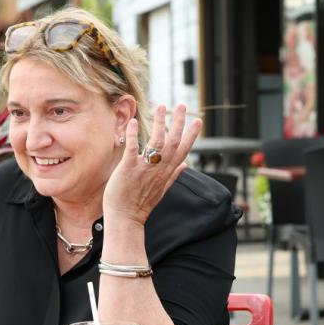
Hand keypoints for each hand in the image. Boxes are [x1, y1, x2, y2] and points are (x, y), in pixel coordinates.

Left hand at [103, 104, 201, 225]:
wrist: (125, 219)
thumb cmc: (140, 205)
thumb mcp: (162, 190)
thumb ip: (173, 176)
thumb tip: (186, 166)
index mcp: (166, 172)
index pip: (183, 150)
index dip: (191, 134)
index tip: (197, 120)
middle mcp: (158, 168)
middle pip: (173, 141)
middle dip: (178, 122)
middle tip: (181, 105)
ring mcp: (144, 168)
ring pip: (156, 141)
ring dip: (159, 123)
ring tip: (160, 107)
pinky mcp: (128, 168)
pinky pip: (133, 148)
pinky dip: (134, 135)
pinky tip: (134, 122)